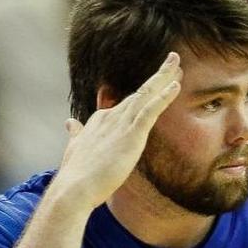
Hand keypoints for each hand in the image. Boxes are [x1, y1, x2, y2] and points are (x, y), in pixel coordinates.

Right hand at [53, 52, 182, 209]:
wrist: (74, 189)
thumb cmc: (77, 173)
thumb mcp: (76, 147)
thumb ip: (76, 134)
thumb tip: (70, 123)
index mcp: (101, 120)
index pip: (128, 102)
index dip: (145, 91)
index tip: (159, 79)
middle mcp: (111, 116)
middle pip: (140, 92)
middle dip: (158, 75)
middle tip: (173, 59)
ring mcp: (121, 124)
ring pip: (147, 95)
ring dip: (163, 78)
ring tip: (176, 63)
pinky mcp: (131, 135)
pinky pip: (150, 110)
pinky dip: (163, 97)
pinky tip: (175, 85)